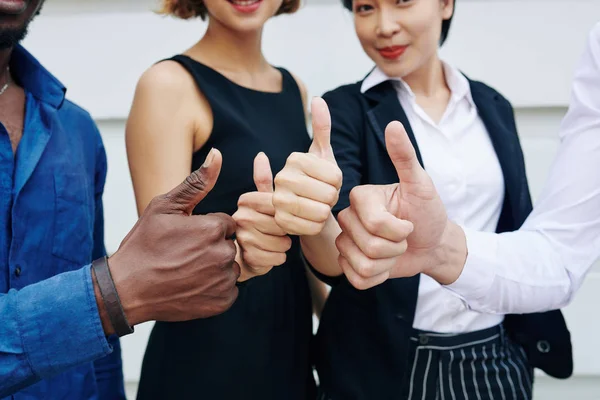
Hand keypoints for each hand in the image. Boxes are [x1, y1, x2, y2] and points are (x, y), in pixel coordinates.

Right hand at [107, 148, 240, 324]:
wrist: (127, 289)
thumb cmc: (144, 245)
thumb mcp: (165, 207)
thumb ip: (196, 182)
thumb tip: (218, 154)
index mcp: (213, 228)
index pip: (226, 224)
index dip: (206, 229)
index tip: (187, 237)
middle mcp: (223, 254)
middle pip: (230, 245)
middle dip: (212, 248)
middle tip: (184, 255)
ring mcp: (223, 281)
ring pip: (231, 268)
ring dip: (216, 269)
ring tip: (187, 271)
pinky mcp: (221, 302)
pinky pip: (229, 290)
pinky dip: (215, 289)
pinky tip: (193, 286)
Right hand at [233, 153, 291, 278]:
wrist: (246, 256)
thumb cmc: (259, 226)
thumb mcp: (263, 201)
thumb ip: (263, 180)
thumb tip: (260, 154)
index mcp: (246, 201)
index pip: (279, 207)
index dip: (284, 214)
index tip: (280, 218)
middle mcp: (240, 218)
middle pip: (281, 225)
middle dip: (284, 232)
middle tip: (277, 233)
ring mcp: (243, 238)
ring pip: (282, 243)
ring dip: (283, 245)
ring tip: (273, 243)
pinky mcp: (248, 258)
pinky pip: (278, 257)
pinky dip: (278, 257)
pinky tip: (270, 254)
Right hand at [273, 97, 342, 234]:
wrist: (302, 207)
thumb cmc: (317, 179)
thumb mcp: (323, 154)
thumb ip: (322, 127)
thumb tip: (318, 99)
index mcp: (295, 159)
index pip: (335, 176)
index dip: (338, 182)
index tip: (328, 181)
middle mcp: (282, 178)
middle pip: (328, 195)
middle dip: (332, 199)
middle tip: (322, 197)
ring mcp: (278, 201)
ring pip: (321, 212)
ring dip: (325, 213)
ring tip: (316, 207)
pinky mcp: (280, 222)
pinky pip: (313, 227)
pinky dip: (316, 226)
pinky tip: (309, 219)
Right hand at [336, 121, 453, 289]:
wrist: (433, 243)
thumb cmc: (428, 212)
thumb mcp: (421, 185)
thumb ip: (404, 156)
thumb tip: (393, 125)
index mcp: (360, 196)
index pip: (372, 221)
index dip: (397, 229)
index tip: (409, 221)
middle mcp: (347, 217)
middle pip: (366, 245)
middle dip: (395, 247)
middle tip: (404, 238)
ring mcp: (345, 242)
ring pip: (361, 264)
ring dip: (388, 264)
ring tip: (396, 251)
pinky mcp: (348, 265)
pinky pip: (357, 279)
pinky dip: (378, 278)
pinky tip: (386, 266)